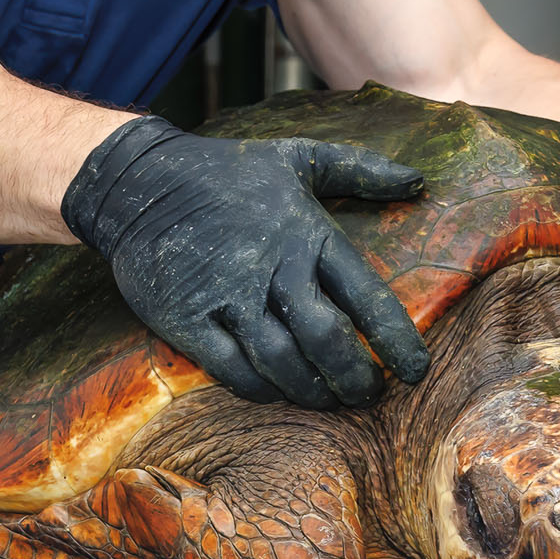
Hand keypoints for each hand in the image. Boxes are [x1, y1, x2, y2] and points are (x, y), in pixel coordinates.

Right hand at [63, 117, 429, 408]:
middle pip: (327, 339)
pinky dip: (260, 388)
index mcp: (308, 234)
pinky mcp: (187, 319)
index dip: (396, 339)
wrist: (140, 181)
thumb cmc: (229, 172)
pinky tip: (276, 390)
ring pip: (282, 361)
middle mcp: (273, 268)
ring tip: (331, 401)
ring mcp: (228, 296)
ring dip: (312, 390)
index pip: (365, 296)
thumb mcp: (300, 156)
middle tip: (371, 395)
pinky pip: (231, 369)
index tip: (417, 371)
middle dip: (356, 377)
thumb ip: (362, 170)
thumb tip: (419, 180)